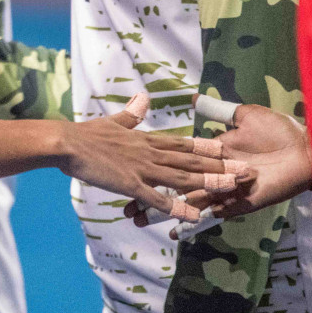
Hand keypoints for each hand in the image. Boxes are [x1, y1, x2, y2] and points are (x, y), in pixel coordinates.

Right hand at [59, 94, 253, 213]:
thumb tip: (142, 97)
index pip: (181, 144)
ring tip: (232, 186)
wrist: (67, 143)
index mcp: (145, 140)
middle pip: (190, 161)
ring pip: (181, 178)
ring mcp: (142, 169)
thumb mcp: (113, 121)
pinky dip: (177, 207)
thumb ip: (131, 113)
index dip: (205, 148)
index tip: (226, 148)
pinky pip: (158, 199)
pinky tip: (194, 215)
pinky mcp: (131, 185)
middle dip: (219, 166)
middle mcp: (149, 154)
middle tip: (244, 169)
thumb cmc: (87, 133)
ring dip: (208, 183)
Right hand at [124, 96, 311, 237]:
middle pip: (175, 187)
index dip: (156, 168)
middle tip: (126, 207)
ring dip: (163, 212)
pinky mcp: (240, 203)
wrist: (308, 149)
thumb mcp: (244, 115)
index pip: (177, 162)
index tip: (131, 170)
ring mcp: (226, 191)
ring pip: (187, 202)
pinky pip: (214, 215)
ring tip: (139, 220)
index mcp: (212, 153)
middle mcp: (214, 174)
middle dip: (151, 198)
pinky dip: (194, 223)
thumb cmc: (279, 130)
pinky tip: (175, 230)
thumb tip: (194, 101)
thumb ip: (219, 111)